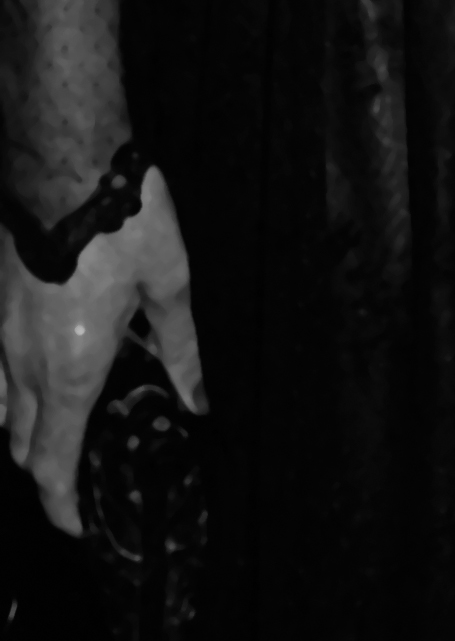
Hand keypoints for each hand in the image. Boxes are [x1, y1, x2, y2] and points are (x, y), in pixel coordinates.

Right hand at [1, 166, 205, 533]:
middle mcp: (26, 365)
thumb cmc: (125, 224)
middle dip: (44, 471)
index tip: (76, 526)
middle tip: (76, 476)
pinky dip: (11, 389)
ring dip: (25, 430)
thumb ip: (180, 348)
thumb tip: (197, 399)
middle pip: (20, 444)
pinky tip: (41, 371)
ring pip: (1, 408)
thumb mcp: (169, 285)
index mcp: (71, 372)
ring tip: (62, 426)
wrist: (64, 166)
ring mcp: (1, 336)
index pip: (50, 464)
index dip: (60, 506)